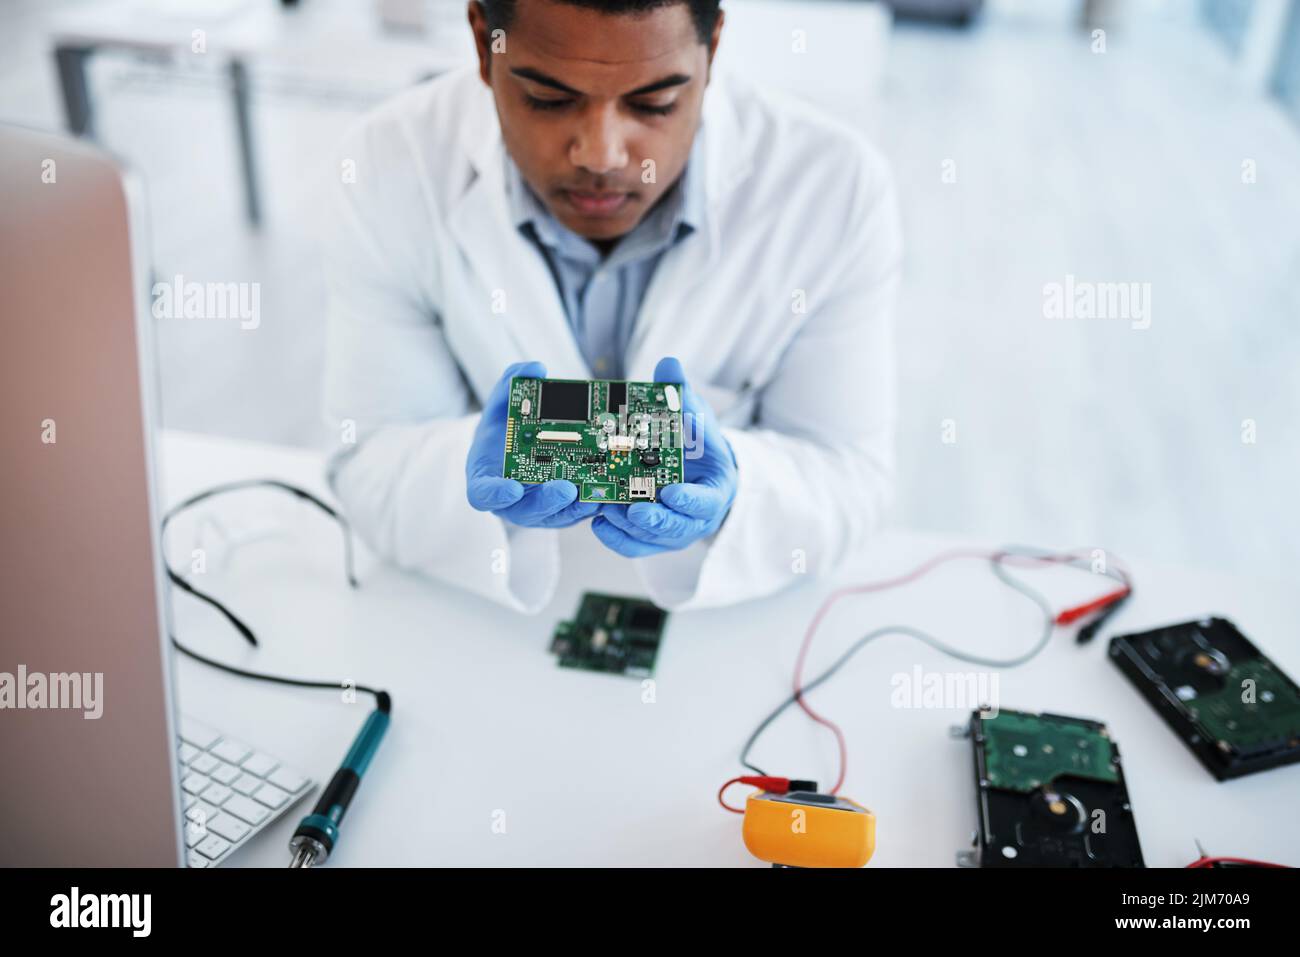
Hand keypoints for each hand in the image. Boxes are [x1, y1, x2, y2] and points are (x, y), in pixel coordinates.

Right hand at [466, 361, 600, 528]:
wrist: (514, 450)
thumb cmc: (502, 433)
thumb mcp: (500, 406)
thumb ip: (510, 387)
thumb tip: (534, 368)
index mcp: (487, 478)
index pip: (484, 494)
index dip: (496, 495)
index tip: (511, 488)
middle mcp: (512, 501)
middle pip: (527, 511)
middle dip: (548, 501)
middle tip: (567, 488)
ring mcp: (538, 509)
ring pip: (557, 516)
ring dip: (578, 506)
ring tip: (597, 491)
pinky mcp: (562, 511)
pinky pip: (577, 512)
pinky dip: (593, 502)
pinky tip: (610, 488)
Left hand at [592, 357, 737, 556]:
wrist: (697, 472)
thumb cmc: (697, 446)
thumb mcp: (694, 418)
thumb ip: (681, 397)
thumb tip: (668, 364)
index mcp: (714, 492)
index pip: (705, 503)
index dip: (689, 500)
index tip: (671, 492)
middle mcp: (694, 519)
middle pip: (675, 528)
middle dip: (653, 519)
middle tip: (631, 507)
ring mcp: (672, 533)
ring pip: (650, 539)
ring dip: (627, 526)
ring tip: (606, 507)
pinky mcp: (651, 540)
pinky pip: (633, 546)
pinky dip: (615, 537)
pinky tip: (598, 521)